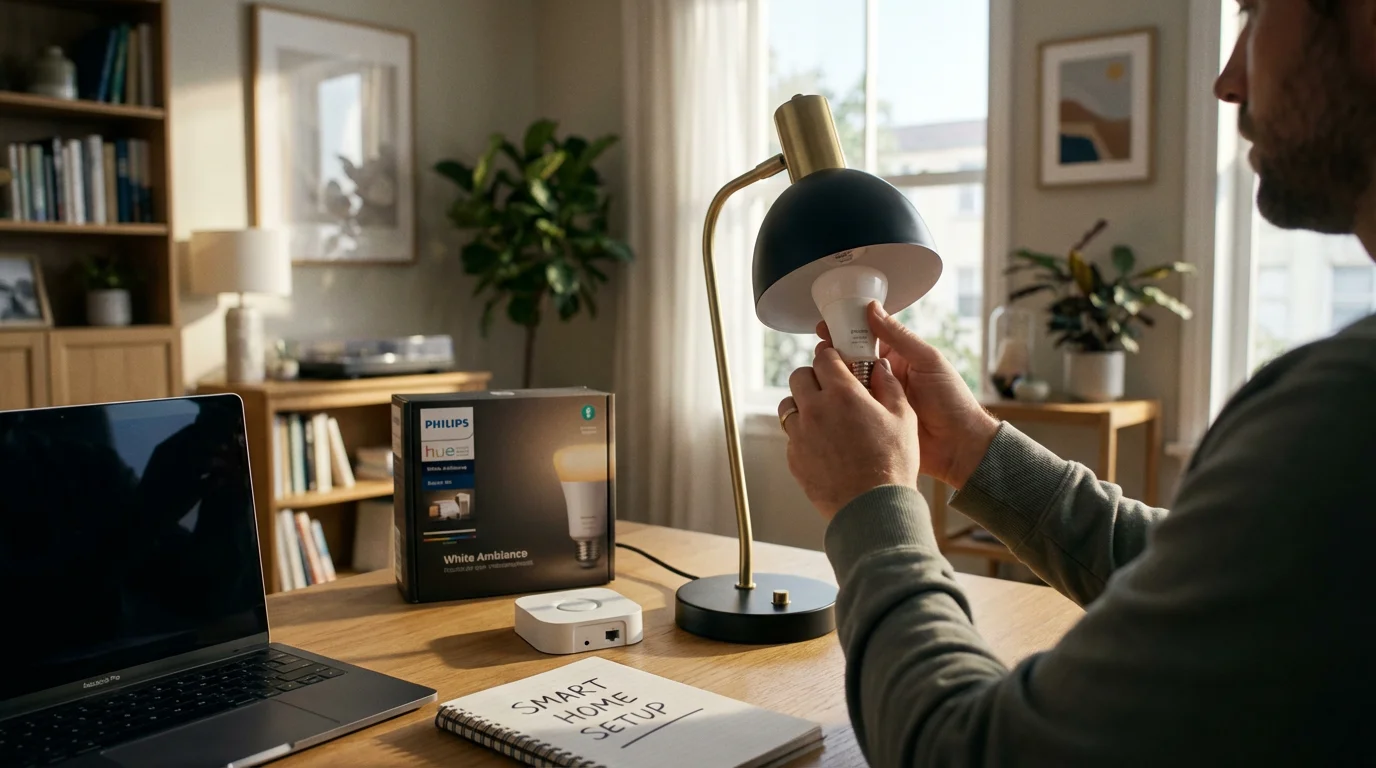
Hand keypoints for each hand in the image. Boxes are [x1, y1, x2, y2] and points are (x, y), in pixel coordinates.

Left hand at [777, 346, 919, 519]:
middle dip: (814, 377)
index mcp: (843, 395)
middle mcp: (816, 410)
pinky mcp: (794, 457)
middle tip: (829, 388)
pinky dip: (803, 433)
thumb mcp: (903, 419)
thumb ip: (889, 386)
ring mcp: (801, 435)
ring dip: (803, 403)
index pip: (823, 357)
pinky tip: (823, 443)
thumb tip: (879, 367)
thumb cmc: (892, 465)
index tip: (836, 361)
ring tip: (822, 415)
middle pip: (799, 376)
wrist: (872, 508)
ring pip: (789, 405)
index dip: (830, 356)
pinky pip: (792, 435)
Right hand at [816, 302, 998, 488]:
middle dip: (833, 355)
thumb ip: (900, 337)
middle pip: (851, 361)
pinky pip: (850, 409)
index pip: (866, 338)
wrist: (959, 446)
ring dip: (833, 378)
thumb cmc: (952, 400)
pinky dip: (838, 403)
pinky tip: (826, 399)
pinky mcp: (871, 422)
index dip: (846, 331)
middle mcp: (883, 378)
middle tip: (820, 353)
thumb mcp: (928, 361)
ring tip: (820, 374)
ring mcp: (875, 401)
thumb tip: (873, 309)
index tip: (826, 328)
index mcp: (897, 359)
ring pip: (847, 384)